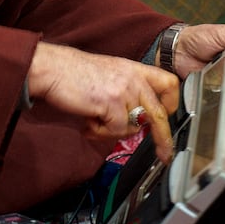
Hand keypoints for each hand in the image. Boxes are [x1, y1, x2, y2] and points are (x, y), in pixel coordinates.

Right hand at [28, 41, 179, 163]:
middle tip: (164, 155)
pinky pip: (116, 131)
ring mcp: (125, 91)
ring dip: (113, 131)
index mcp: (135, 69)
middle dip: (163, 139)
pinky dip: (100, 132)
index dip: (171, 103)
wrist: (53, 68)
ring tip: (94, 121)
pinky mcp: (112, 104)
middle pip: (160, 113)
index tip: (167, 117)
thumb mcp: (110, 74)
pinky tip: (88, 122)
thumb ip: (127, 92)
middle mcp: (134, 79)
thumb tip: (136, 119)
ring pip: (133, 127)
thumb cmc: (74, 74)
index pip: (169, 83)